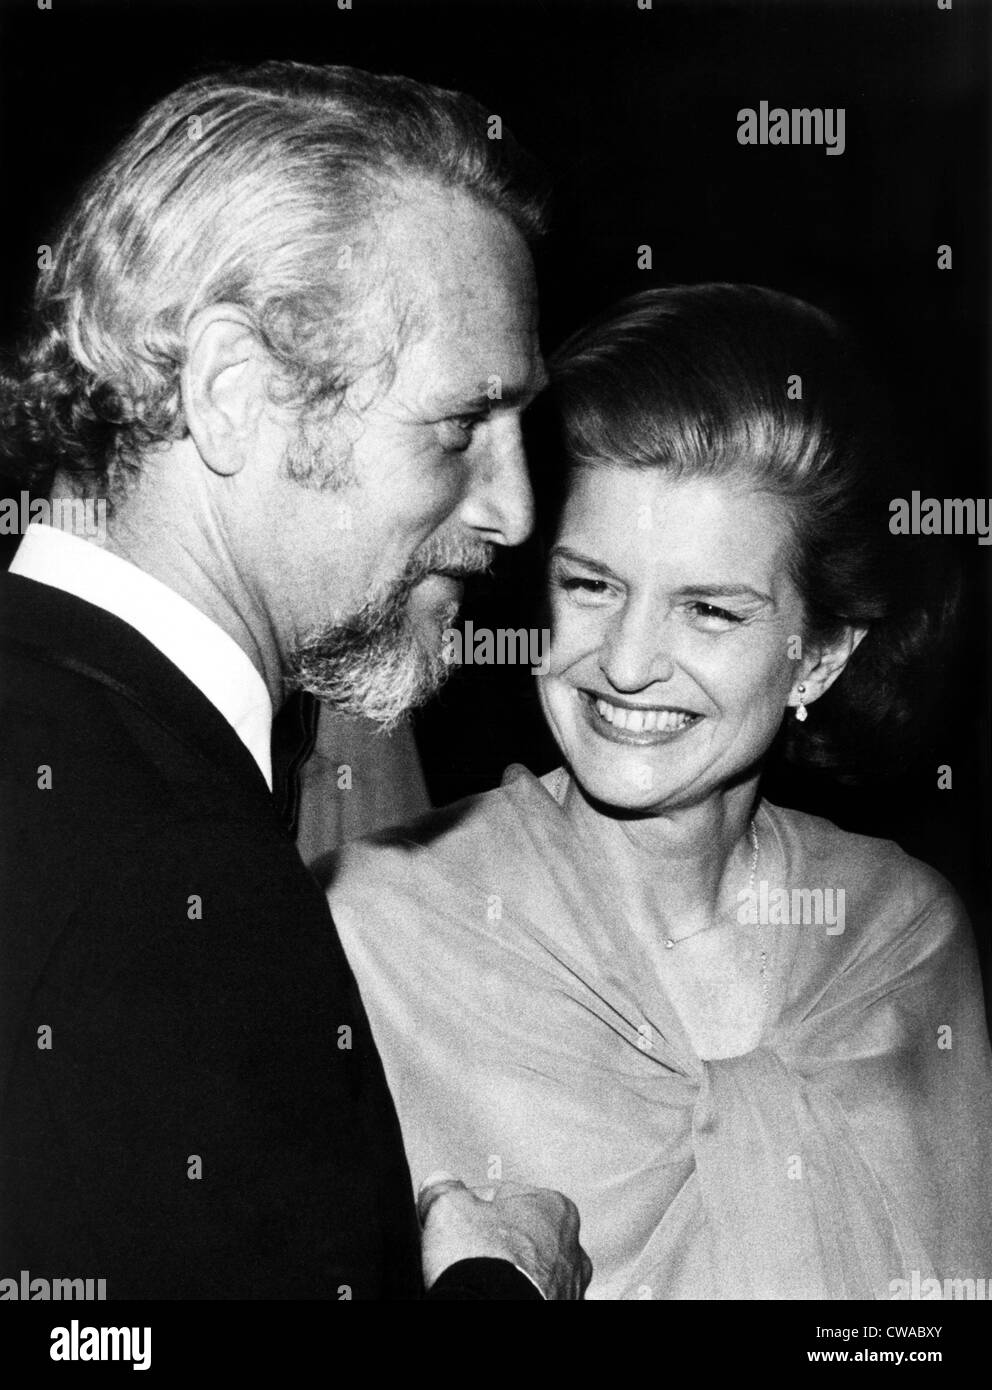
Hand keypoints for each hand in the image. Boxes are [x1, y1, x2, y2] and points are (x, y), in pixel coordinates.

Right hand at [417, 1171, 592, 1299]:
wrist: (492, 1312)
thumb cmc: (485, 1263)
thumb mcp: (449, 1207)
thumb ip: (445, 1188)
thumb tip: (438, 1184)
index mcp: (554, 1206)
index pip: (501, 1196)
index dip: (469, 1208)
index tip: (455, 1220)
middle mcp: (570, 1246)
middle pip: (517, 1234)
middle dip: (491, 1241)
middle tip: (463, 1252)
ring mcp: (568, 1286)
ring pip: (525, 1270)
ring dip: (503, 1272)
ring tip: (475, 1281)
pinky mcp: (559, 1310)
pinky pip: (526, 1295)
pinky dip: (509, 1295)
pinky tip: (487, 1296)